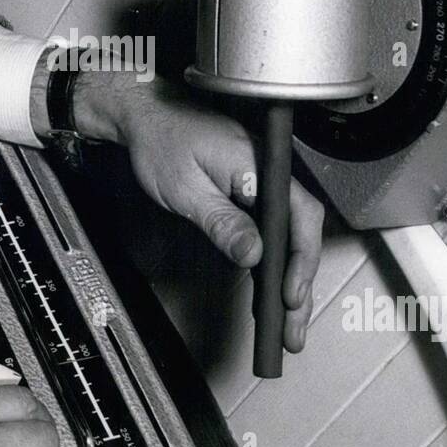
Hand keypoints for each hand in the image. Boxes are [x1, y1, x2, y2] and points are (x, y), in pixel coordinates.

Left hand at [74, 72, 323, 352]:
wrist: (145, 115)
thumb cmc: (161, 142)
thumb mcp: (187, 189)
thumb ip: (223, 222)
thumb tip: (255, 256)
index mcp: (261, 165)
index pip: (300, 217)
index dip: (301, 261)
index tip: (290, 296)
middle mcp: (270, 172)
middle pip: (301, 233)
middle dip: (300, 285)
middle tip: (293, 331)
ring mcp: (263, 181)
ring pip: (288, 235)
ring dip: (289, 278)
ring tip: (286, 324)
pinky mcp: (251, 189)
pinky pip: (272, 228)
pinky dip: (273, 262)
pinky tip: (268, 291)